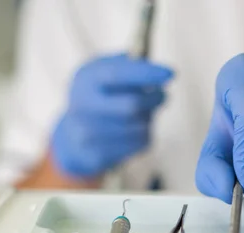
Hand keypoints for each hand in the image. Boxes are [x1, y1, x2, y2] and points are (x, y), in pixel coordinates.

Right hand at [51, 54, 172, 178]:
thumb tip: (154, 69)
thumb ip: (126, 65)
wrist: (72, 138)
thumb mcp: (102, 72)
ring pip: (140, 127)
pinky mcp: (100, 155)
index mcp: (86, 80)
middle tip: (161, 94)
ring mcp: (89, 134)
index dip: (146, 73)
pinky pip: (140, 144)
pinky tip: (133, 130)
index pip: (118, 75)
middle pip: (132, 105)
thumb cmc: (96, 97)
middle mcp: (84, 107)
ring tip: (140, 113)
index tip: (170, 73)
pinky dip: (144, 135)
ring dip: (148, 118)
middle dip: (154, 99)